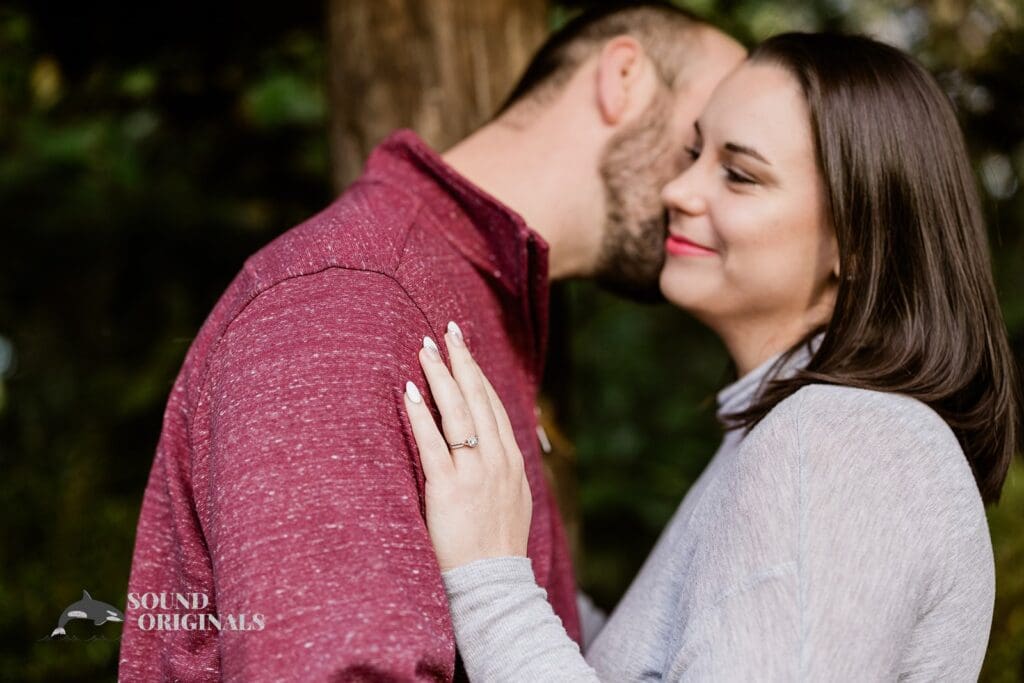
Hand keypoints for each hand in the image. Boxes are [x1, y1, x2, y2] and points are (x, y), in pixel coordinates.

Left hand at [403, 321, 532, 571]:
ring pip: (457, 413)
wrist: (493, 583)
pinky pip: (433, 444)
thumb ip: (499, 470)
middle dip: (461, 362)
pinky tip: (409, 392)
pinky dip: (420, 415)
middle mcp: (497, 459)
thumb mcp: (511, 500)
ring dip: (440, 377)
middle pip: (478, 399)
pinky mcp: (449, 488)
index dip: (478, 374)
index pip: (493, 405)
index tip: (464, 349)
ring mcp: (475, 472)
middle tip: (446, 332)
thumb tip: (486, 448)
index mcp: (512, 460)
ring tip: (425, 350)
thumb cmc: (495, 546)